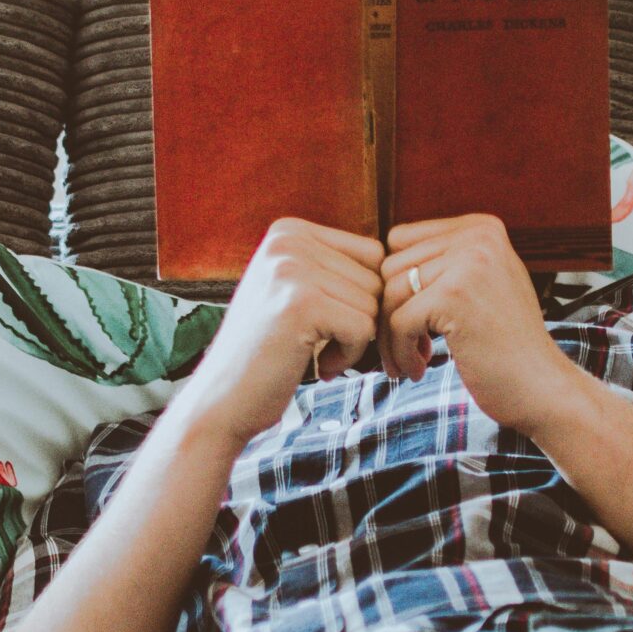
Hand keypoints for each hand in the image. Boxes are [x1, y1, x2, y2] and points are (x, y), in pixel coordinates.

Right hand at [173, 218, 384, 447]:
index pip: (371, 254)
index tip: (332, 327)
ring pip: (373, 305)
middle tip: (324, 348)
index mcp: (288, 230)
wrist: (223, 400)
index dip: (364, 298)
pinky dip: (350, 356)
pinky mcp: (301, 304)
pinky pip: (364, 328)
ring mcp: (292, 269)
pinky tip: (321, 366)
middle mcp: (288, 240)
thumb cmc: (269, 353)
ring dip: (354, 342)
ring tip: (318, 355)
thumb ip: (336, 269)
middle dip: (360, 321)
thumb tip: (409, 270)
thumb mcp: (296, 292)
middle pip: (375, 278)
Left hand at [381, 215, 585, 435]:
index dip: (397, 285)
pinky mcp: (454, 296)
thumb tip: (379, 259)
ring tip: (411, 361)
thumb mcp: (483, 285)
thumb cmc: (506, 345)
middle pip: (392, 267)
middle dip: (390, 312)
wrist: (541, 387)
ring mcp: (468, 263)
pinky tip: (418, 371)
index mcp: (482, 228)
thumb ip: (443, 262)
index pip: (402, 241)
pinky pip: (398, 321)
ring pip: (390, 294)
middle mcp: (477, 236)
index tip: (409, 321)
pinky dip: (400, 353)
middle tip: (410, 348)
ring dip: (391, 336)